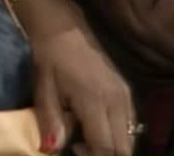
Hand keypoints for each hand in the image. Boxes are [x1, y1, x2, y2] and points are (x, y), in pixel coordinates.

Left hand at [32, 24, 137, 155]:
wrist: (65, 30)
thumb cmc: (51, 60)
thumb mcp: (44, 91)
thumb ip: (51, 122)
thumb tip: (52, 150)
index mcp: (96, 101)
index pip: (106, 147)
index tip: (72, 151)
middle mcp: (117, 100)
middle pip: (125, 146)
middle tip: (81, 150)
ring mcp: (125, 94)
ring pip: (130, 136)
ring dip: (113, 147)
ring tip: (86, 140)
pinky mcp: (125, 91)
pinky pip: (130, 123)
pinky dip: (117, 134)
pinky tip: (96, 128)